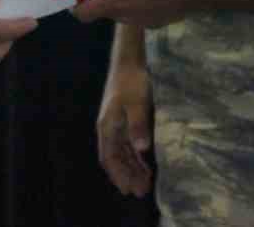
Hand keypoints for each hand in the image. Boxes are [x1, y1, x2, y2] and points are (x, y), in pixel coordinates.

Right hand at [96, 60, 153, 196]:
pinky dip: (136, 156)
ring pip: (123, 153)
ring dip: (132, 168)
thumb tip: (142, 150)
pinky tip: (145, 164)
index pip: (109, 158)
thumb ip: (138, 126)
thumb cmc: (132, 81)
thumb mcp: (137, 104)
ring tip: (145, 183)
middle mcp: (109, 129)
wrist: (129, 62)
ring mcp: (116, 125)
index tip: (128, 190)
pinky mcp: (125, 120)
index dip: (118, 175)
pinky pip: (129, 144)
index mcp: (107, 127)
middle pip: (116, 159)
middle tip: (141, 192)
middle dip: (127, 176)